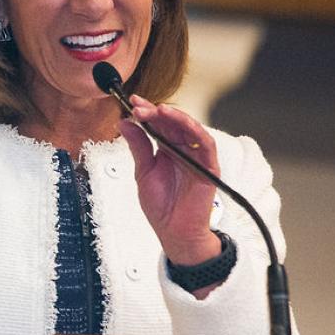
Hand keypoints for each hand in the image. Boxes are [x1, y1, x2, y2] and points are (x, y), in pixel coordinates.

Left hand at [120, 95, 220, 266]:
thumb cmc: (162, 207)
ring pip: (190, 129)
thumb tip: (125, 124)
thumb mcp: (143, 172)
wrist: (174, 232)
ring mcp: (197, 157)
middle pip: (172, 123)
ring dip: (175, 116)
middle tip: (139, 106)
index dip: (147, 112)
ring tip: (158, 110)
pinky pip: (205, 144)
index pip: (158, 125)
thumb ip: (138, 147)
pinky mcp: (209, 167)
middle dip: (156, 111)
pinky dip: (195, 131)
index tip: (132, 102)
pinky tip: (181, 123)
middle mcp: (183, 150)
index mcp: (167, 150)